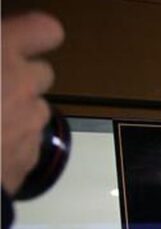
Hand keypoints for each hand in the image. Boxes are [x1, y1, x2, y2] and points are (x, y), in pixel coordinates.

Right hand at [1, 12, 63, 192]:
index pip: (44, 31)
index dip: (32, 35)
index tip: (14, 41)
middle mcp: (23, 86)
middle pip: (42, 73)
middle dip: (21, 76)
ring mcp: (30, 125)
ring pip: (36, 109)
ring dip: (17, 111)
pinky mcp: (29, 159)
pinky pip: (28, 143)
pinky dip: (12, 142)